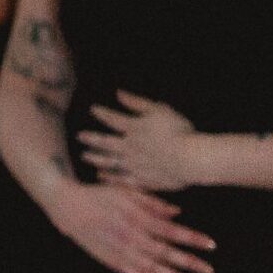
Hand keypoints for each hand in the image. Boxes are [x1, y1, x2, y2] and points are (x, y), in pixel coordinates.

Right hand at [45, 178, 216, 272]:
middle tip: (209, 271)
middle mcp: (129, 236)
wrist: (66, 206)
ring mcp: (119, 250)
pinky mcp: (110, 260)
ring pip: (151, 268)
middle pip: (164, 253)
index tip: (211, 245)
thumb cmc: (98, 195)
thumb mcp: (124, 191)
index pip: (169, 230)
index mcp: (134, 217)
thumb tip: (177, 213)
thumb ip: (151, 202)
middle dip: (188, 263)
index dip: (191, 238)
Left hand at [79, 91, 201, 191]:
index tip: (93, 109)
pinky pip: (121, 179)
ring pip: (109, 162)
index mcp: (133, 128)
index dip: (101, 113)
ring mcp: (134, 165)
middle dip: (91, 138)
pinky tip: (101, 175)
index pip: (111, 118)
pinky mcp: (142, 180)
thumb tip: (118, 93)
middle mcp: (129, 147)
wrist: (192, 160)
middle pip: (104, 143)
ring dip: (96, 158)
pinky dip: (110, 177)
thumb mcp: (159, 110)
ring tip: (85, 156)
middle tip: (80, 136)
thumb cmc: (179, 131)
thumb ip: (137, 102)